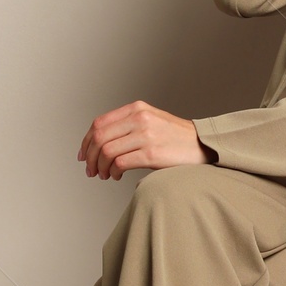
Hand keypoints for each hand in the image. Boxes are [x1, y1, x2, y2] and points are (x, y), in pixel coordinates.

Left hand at [79, 100, 207, 179]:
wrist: (202, 144)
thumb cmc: (175, 137)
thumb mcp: (151, 120)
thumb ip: (127, 124)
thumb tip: (99, 142)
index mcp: (136, 108)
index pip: (99, 123)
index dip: (86, 141)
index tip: (83, 155)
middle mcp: (140, 118)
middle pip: (99, 137)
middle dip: (90, 157)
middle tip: (90, 170)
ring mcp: (146, 135)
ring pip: (107, 151)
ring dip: (100, 166)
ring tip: (104, 175)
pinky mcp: (152, 153)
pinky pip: (120, 163)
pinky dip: (113, 172)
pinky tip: (116, 176)